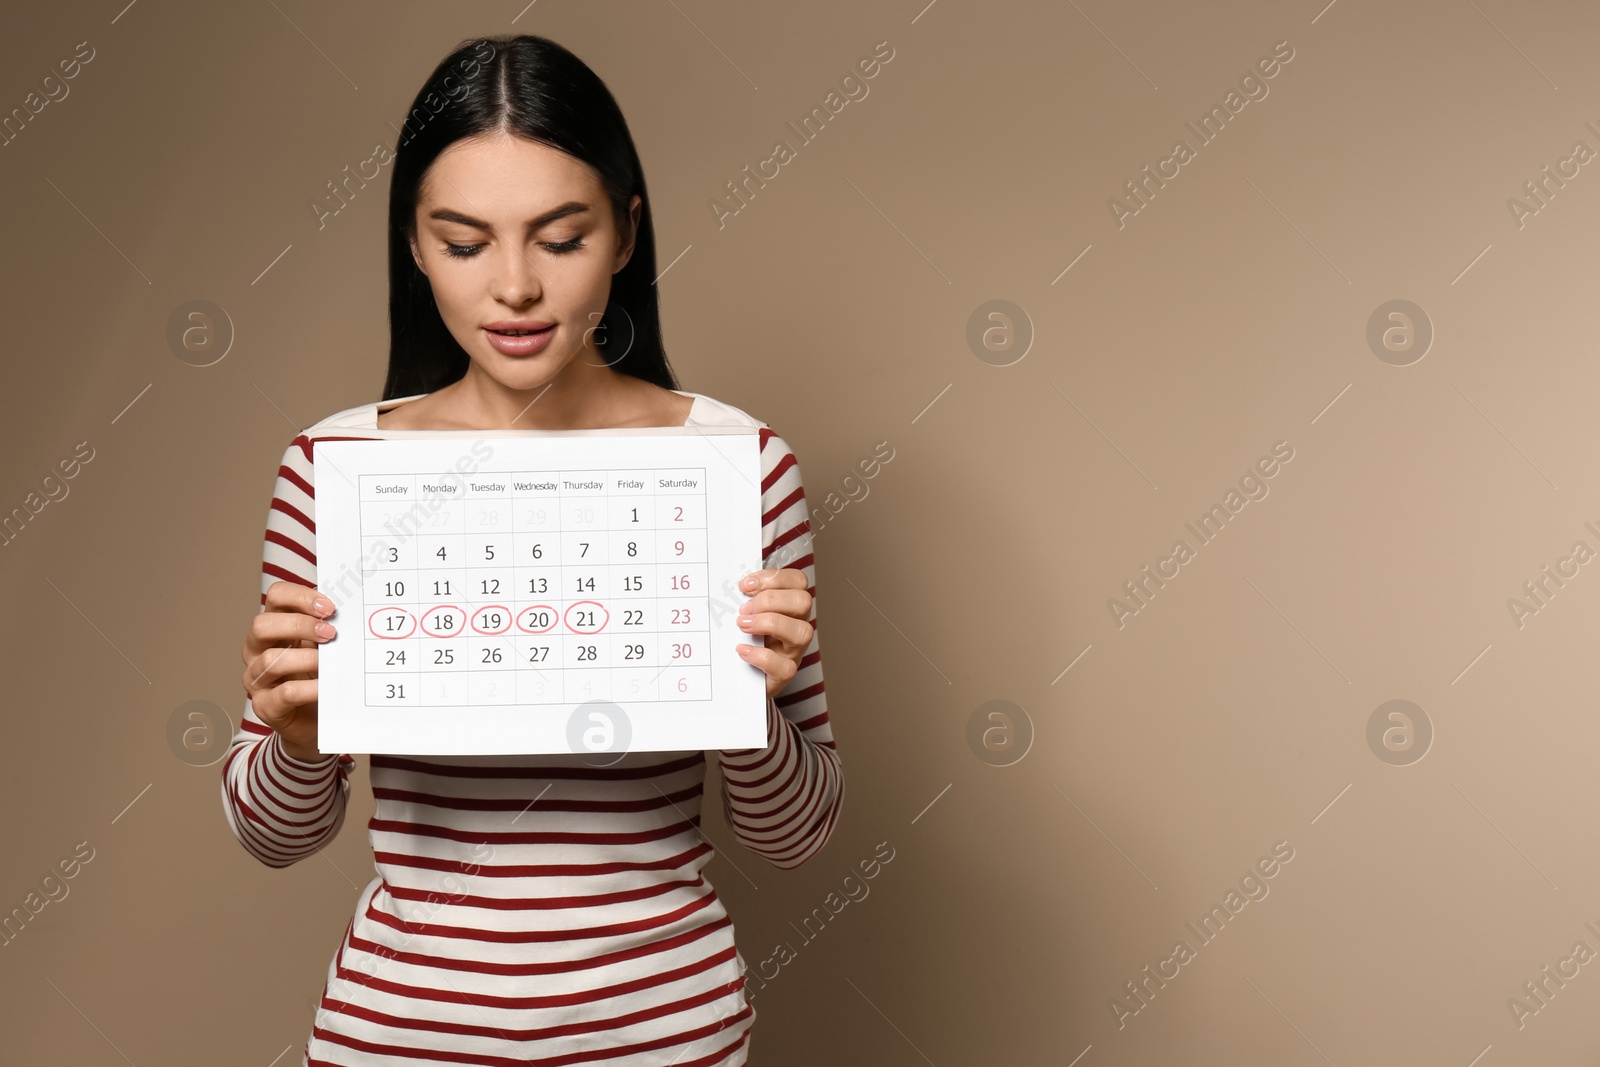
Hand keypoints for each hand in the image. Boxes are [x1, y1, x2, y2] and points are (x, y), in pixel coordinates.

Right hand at [240, 581, 337, 761]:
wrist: (316, 721)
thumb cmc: (318, 676)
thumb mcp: (323, 647)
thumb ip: (327, 627)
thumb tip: (350, 610)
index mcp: (274, 627)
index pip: (276, 597)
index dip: (300, 596)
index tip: (329, 607)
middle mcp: (257, 650)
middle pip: (262, 625)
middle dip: (299, 625)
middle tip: (330, 633)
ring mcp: (257, 679)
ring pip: (270, 660)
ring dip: (306, 658)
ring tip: (330, 662)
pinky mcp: (265, 706)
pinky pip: (284, 693)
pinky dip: (308, 688)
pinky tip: (326, 687)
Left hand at [733, 568, 813, 699]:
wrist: (742, 677)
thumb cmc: (746, 638)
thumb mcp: (746, 614)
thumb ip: (744, 599)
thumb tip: (731, 587)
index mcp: (790, 606)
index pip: (798, 581)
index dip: (774, 578)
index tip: (745, 585)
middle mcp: (797, 625)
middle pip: (803, 601)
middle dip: (770, 600)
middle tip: (744, 609)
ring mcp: (794, 650)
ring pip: (802, 632)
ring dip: (769, 623)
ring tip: (742, 626)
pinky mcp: (784, 673)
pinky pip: (785, 667)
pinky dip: (761, 656)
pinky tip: (742, 650)